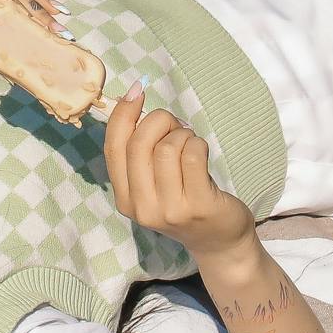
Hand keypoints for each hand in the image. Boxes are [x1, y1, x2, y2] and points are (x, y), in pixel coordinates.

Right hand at [101, 89, 257, 256]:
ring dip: (183, 134)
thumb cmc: (185, 200)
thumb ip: (140, 152)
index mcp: (124, 198)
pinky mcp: (199, 205)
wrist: (218, 241)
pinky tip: (201, 152)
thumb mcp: (153, 183)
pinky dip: (198, 144)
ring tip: (190, 143)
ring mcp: (170, 209)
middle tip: (176, 125)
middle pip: (140, 143)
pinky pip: (192, 155)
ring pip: (168, 148)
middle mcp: (142, 207)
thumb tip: (131, 98)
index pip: (114, 147)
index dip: (122, 114)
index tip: (136, 91)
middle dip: (159, 121)